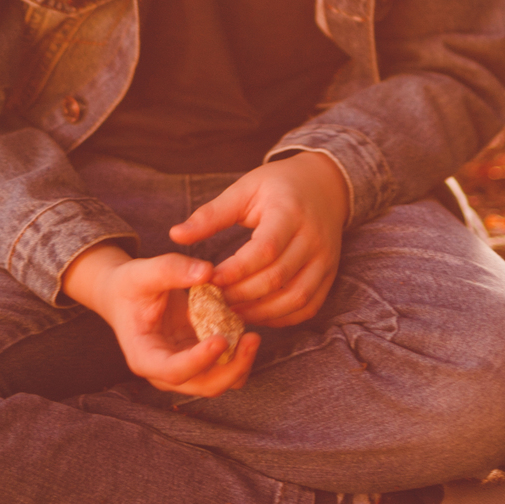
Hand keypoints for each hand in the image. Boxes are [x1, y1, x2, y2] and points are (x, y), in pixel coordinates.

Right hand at [60, 244, 258, 395]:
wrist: (126, 294)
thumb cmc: (131, 285)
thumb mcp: (143, 272)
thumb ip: (172, 269)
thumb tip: (207, 271)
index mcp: (144, 356)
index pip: (173, 371)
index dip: (199, 360)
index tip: (221, 339)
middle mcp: (164, 371)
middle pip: (203, 386)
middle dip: (232, 368)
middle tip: (253, 338)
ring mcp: (184, 368)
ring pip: (218, 382)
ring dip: (239, 365)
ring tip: (252, 336)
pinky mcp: (198, 359)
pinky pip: (224, 367)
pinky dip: (237, 355)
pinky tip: (243, 329)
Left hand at [169, 153, 349, 328]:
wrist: (323, 185)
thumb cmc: (276, 186)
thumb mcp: (243, 190)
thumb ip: (211, 215)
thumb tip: (174, 235)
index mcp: (289, 212)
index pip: (264, 250)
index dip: (235, 270)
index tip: (208, 279)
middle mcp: (313, 238)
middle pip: (277, 278)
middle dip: (242, 294)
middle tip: (214, 300)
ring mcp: (325, 259)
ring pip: (295, 298)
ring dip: (262, 312)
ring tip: (232, 311)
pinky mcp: (329, 275)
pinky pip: (308, 307)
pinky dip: (282, 318)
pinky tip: (258, 314)